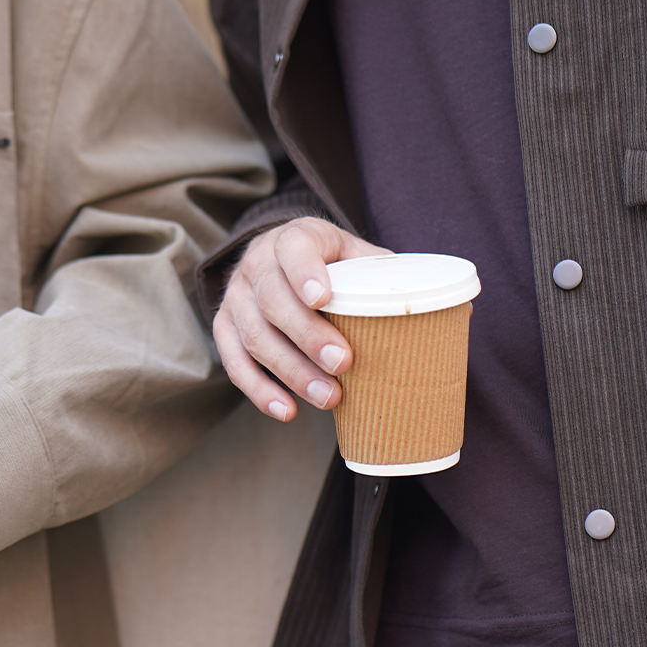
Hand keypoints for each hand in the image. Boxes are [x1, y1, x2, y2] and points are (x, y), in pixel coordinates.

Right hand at [212, 217, 390, 421]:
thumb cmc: (334, 266)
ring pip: (254, 335)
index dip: (304, 272)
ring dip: (291, 371)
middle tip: (342, 362)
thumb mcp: (357, 256)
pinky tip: (288, 410)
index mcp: (294, 237)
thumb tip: (422, 304)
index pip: (293, 247)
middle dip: (307, 334)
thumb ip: (379, 275)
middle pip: (272, 299)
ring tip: (328, 397)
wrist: (286, 263)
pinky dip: (260, 390)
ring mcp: (236, 295)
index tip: (323, 298)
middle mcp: (257, 262)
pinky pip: (234, 362)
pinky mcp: (224, 326)